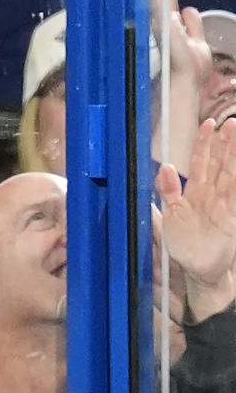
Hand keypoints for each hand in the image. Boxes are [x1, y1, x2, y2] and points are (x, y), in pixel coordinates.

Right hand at [149, 0, 211, 91]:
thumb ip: (194, 26)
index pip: (169, 1)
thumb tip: (189, 9)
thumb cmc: (190, 73)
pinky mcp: (162, 28)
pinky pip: (157, 5)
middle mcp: (164, 25)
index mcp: (172, 29)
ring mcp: (161, 27)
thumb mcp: (199, 44)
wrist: (185, 86)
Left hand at [156, 117, 235, 318]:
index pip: (200, 161)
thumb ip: (167, 193)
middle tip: (231, 123)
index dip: (203, 143)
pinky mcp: (231, 216)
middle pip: (221, 163)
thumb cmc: (184, 245)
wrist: (197, 268)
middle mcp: (211, 194)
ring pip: (232, 173)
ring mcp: (223, 203)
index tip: (206, 125)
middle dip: (226, 143)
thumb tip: (163, 168)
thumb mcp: (169, 217)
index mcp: (194, 192)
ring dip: (235, 155)